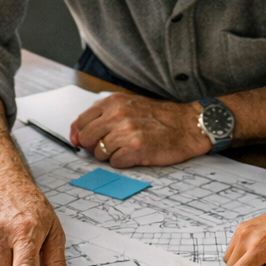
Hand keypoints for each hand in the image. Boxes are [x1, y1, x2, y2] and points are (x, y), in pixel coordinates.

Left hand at [71, 94, 208, 167]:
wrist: (188, 126)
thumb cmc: (159, 118)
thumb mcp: (129, 106)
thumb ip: (103, 116)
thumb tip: (77, 134)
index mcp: (113, 102)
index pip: (80, 122)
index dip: (80, 135)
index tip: (84, 142)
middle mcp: (117, 115)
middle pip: (86, 139)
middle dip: (94, 146)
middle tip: (111, 146)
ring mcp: (126, 132)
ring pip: (100, 153)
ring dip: (111, 155)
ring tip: (128, 148)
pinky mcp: (136, 148)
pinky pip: (115, 163)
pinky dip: (123, 162)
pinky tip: (135, 154)